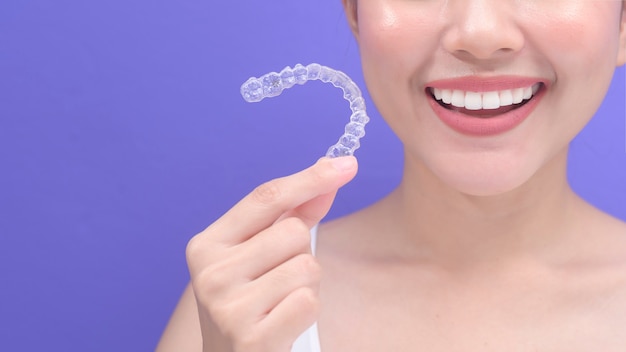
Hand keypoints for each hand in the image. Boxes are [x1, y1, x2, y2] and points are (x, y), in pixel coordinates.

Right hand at [186, 156, 357, 351]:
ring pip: (306, 267)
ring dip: (306, 285)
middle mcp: (210, 273)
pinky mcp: (251, 338)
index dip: (310, 178)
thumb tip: (334, 170)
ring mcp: (227, 307)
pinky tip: (283, 323)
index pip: (265, 198)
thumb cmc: (251, 301)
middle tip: (278, 281)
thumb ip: (293, 213)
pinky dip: (306, 310)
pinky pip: (309, 301)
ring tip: (280, 303)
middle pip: (293, 233)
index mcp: (207, 244)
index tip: (347, 164)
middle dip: (300, 254)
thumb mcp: (259, 255)